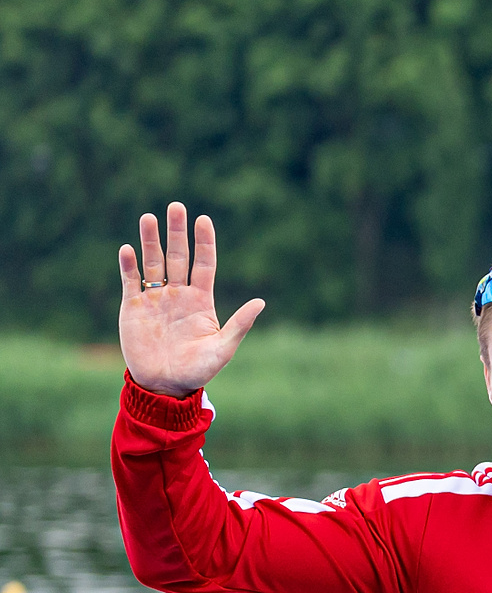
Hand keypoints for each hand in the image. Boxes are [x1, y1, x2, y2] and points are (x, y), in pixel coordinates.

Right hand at [118, 202, 265, 396]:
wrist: (165, 385)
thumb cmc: (198, 369)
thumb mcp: (223, 348)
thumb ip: (239, 324)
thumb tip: (261, 302)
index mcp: (201, 300)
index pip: (204, 264)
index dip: (204, 242)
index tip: (203, 220)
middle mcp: (178, 294)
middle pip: (177, 256)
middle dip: (176, 232)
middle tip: (176, 206)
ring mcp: (154, 299)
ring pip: (153, 263)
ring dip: (150, 241)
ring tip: (149, 217)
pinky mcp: (132, 307)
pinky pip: (130, 281)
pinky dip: (129, 266)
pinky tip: (129, 250)